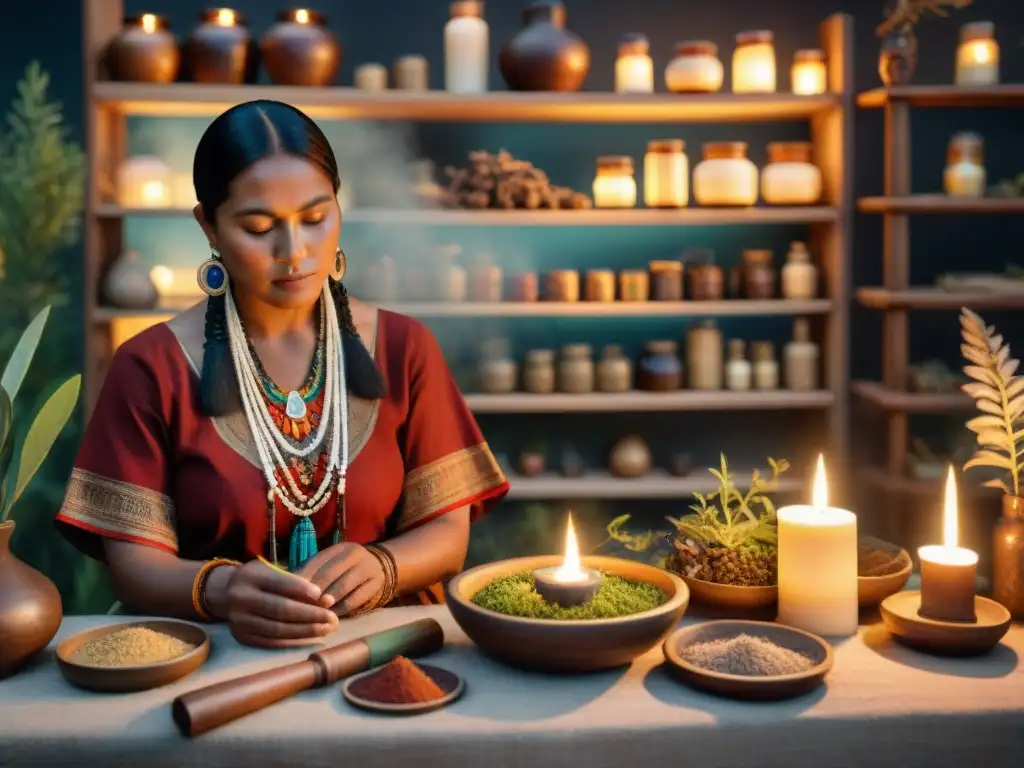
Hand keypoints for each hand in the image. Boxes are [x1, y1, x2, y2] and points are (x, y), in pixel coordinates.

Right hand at [222, 559, 339, 647]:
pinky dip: (294, 640)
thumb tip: (327, 601)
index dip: (303, 591)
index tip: (325, 597)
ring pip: (277, 629)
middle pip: (280, 609)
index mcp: (250, 576)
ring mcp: (238, 620)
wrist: (226, 593)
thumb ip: (299, 585)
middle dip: (310, 615)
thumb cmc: (260, 580)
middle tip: (333, 619)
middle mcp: (240, 598)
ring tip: (327, 629)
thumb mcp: (274, 573)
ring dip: (306, 631)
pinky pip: (272, 641)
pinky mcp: (241, 637)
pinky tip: (310, 637)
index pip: (279, 583)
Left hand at [296, 543, 385, 616]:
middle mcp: (354, 554)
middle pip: (330, 572)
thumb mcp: (331, 566)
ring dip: (328, 601)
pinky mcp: (376, 583)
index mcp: (338, 548)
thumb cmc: (346, 570)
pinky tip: (332, 616)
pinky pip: (356, 598)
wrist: (381, 567)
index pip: (317, 562)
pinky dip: (341, 609)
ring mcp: (368, 567)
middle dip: (315, 591)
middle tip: (302, 606)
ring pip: (343, 585)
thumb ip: (313, 575)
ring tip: (315, 613)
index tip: (291, 594)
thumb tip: (288, 589)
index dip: (303, 578)